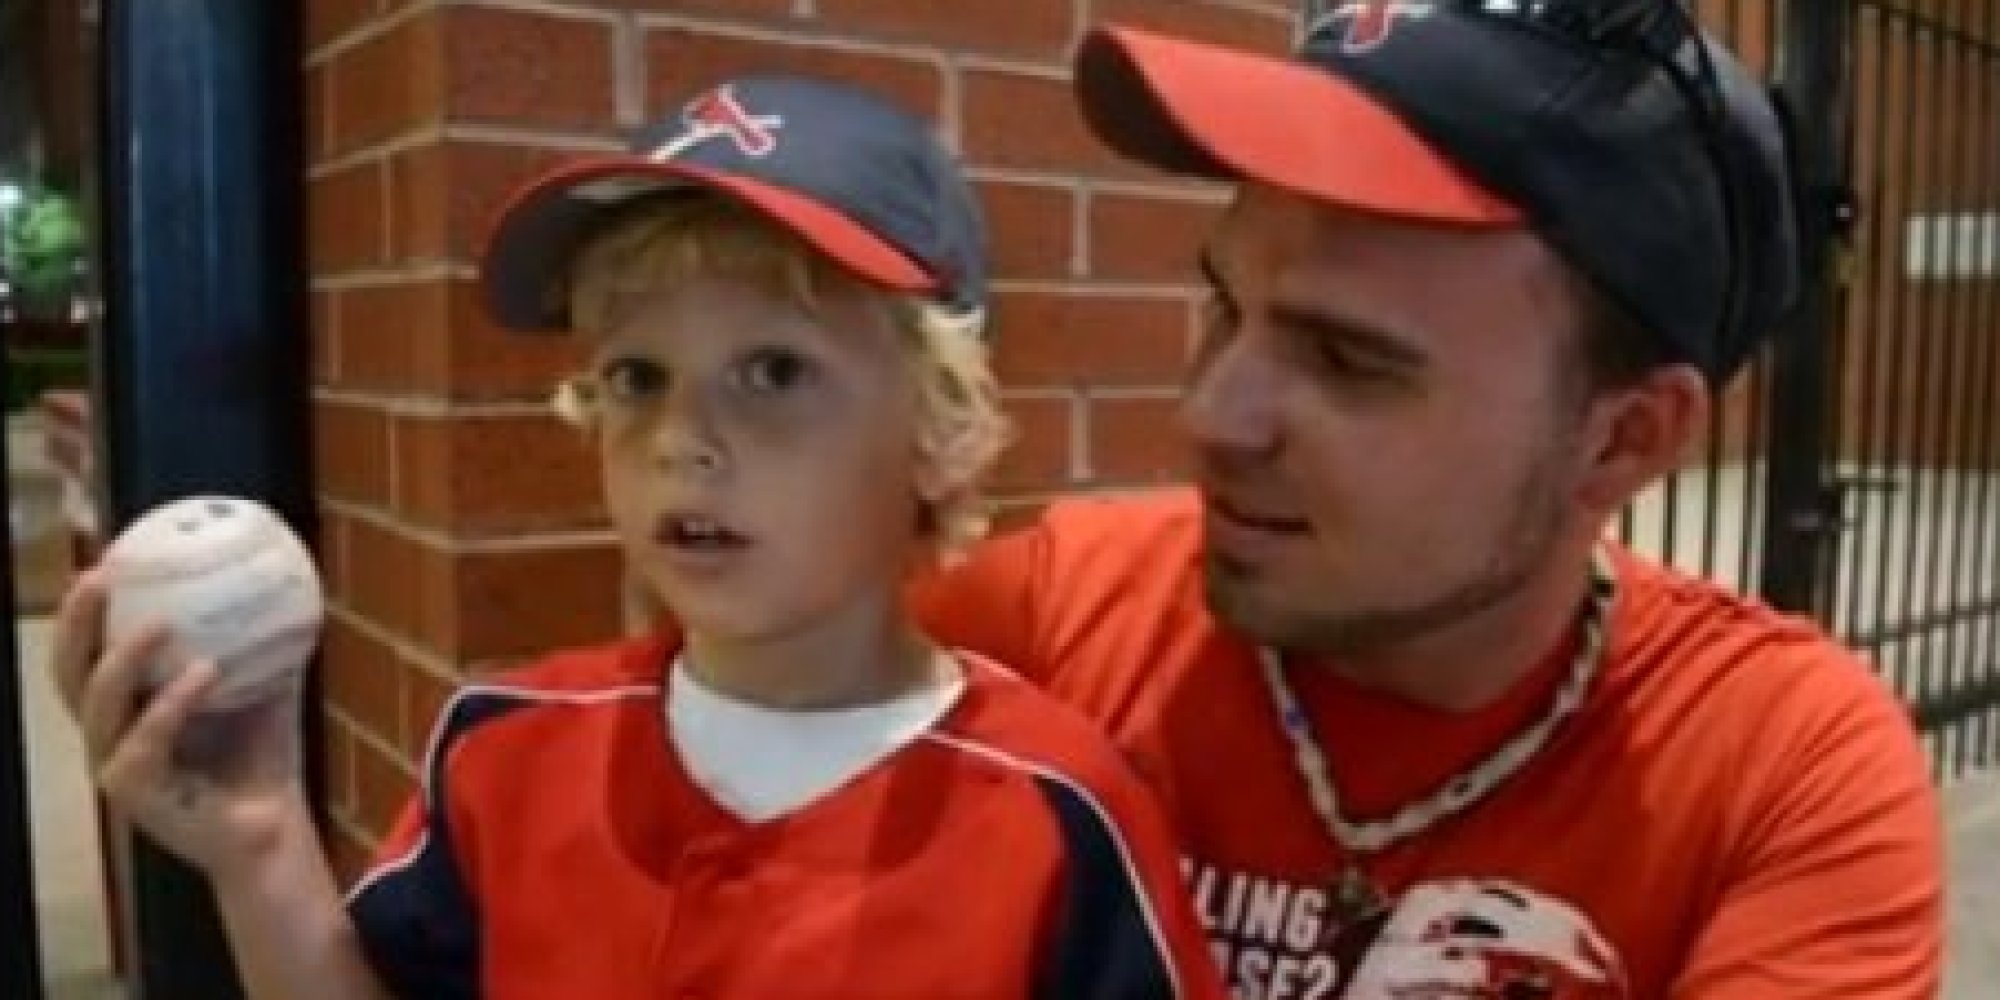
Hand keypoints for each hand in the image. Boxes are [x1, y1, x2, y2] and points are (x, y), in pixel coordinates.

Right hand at [50, 570, 311, 875]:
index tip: (104, 560)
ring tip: (161, 620)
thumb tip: (283, 582)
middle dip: (75, 623)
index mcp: (129, 709)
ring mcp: (116, 766)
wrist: (274, 828)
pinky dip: (172, 703)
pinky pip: (144, 741)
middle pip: (67, 673)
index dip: (84, 611)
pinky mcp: (135, 795)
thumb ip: (262, 643)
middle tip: (102, 577)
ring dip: (125, 658)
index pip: (88, 654)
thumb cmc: (262, 759)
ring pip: (97, 704)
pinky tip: (204, 672)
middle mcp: (110, 735)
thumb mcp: (262, 687)